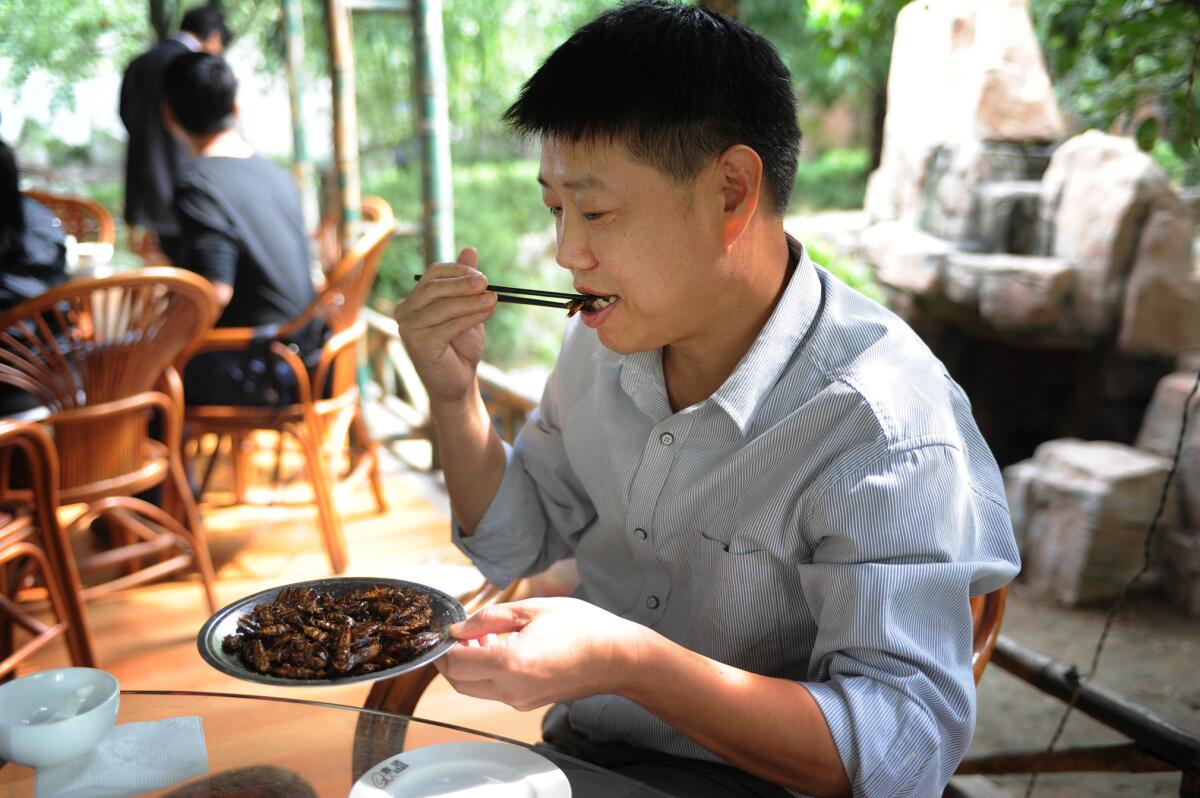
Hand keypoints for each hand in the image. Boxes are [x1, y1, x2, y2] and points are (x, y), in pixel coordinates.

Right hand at [394, 247, 497, 404]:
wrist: (458, 382)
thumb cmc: (461, 347)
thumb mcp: (468, 309)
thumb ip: (466, 282)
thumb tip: (471, 249)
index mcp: (415, 299)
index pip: (433, 274)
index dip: (458, 271)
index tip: (482, 276)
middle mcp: (405, 311)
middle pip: (434, 287)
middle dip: (463, 283)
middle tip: (487, 283)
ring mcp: (408, 328)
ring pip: (442, 306)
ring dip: (470, 301)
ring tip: (493, 299)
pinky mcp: (418, 344)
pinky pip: (447, 325)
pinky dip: (469, 317)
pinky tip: (487, 311)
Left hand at [434, 598, 646, 710]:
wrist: (618, 658)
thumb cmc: (584, 629)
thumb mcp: (533, 609)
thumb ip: (490, 618)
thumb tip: (460, 628)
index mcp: (509, 664)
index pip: (454, 663)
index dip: (443, 646)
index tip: (447, 628)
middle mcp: (510, 690)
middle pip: (459, 682)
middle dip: (452, 658)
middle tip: (464, 631)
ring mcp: (520, 701)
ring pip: (474, 689)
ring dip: (470, 665)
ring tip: (486, 637)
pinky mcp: (528, 703)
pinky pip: (494, 691)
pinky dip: (487, 673)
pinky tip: (503, 649)